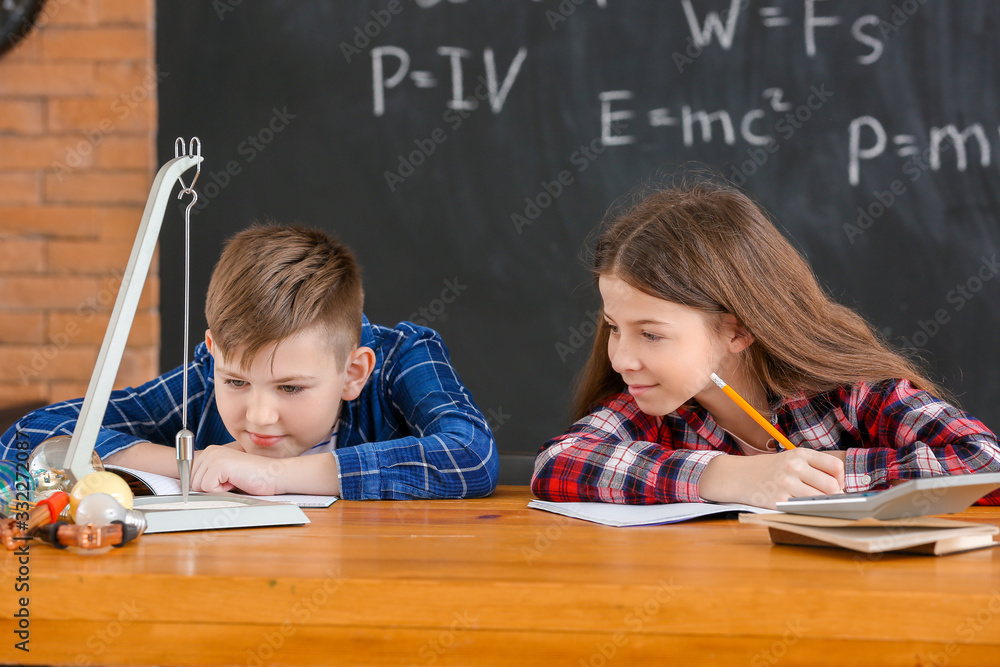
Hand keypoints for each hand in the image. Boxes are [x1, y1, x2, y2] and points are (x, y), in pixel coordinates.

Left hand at [190, 445, 286, 494]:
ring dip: (217, 490)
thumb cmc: (254, 478)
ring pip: (198, 486)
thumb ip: (209, 477)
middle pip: (192, 482)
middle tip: (231, 481)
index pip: (191, 477)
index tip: (225, 481)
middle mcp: (210, 451)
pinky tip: (236, 481)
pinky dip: (222, 491)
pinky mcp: (219, 465)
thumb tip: (190, 488)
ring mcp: (214, 456)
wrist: (274, 475)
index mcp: (211, 452)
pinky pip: (208, 488)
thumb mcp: (226, 475)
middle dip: (211, 488)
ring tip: (234, 480)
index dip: (207, 486)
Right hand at [699, 449, 845, 508]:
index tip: (837, 485)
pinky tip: (801, 507)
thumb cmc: (767, 469)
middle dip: (835, 495)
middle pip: (832, 485)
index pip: (835, 466)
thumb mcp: (789, 459)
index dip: (841, 478)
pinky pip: (804, 508)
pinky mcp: (779, 500)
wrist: (736, 476)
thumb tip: (840, 489)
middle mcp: (794, 466)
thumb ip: (813, 468)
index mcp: (800, 454)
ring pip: (821, 499)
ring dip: (823, 504)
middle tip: (828, 499)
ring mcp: (786, 484)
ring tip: (815, 503)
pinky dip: (808, 510)